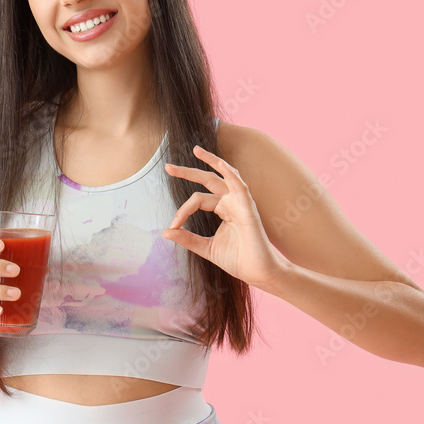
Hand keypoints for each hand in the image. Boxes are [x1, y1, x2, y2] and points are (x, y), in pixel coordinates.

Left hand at [162, 144, 286, 288]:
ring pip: (223, 176)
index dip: (182, 211)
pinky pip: (239, 185)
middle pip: (208, 180)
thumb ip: (187, 238)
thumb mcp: (205, 248)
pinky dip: (229, 172)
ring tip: (195, 150)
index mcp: (223, 210)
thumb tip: (165, 232)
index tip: (172, 226)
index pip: (198, 199)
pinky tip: (219, 164)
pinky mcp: (248, 208)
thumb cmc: (238, 260)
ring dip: (210, 160)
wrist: (258, 273)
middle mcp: (231, 202)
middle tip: (168, 167)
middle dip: (188, 172)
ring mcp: (240, 203)